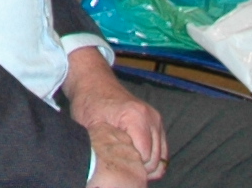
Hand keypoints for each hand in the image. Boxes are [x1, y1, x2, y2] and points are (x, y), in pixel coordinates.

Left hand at [64, 54, 166, 179]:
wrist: (94, 83)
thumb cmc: (89, 103)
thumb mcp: (90, 126)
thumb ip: (105, 146)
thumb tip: (112, 168)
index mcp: (136, 117)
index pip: (144, 158)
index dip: (131, 166)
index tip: (116, 163)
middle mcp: (151, 118)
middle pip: (155, 160)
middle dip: (139, 168)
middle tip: (120, 165)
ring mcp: (156, 119)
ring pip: (161, 158)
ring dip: (147, 165)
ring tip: (127, 162)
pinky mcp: (156, 122)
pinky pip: (162, 150)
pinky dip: (152, 159)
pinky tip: (135, 158)